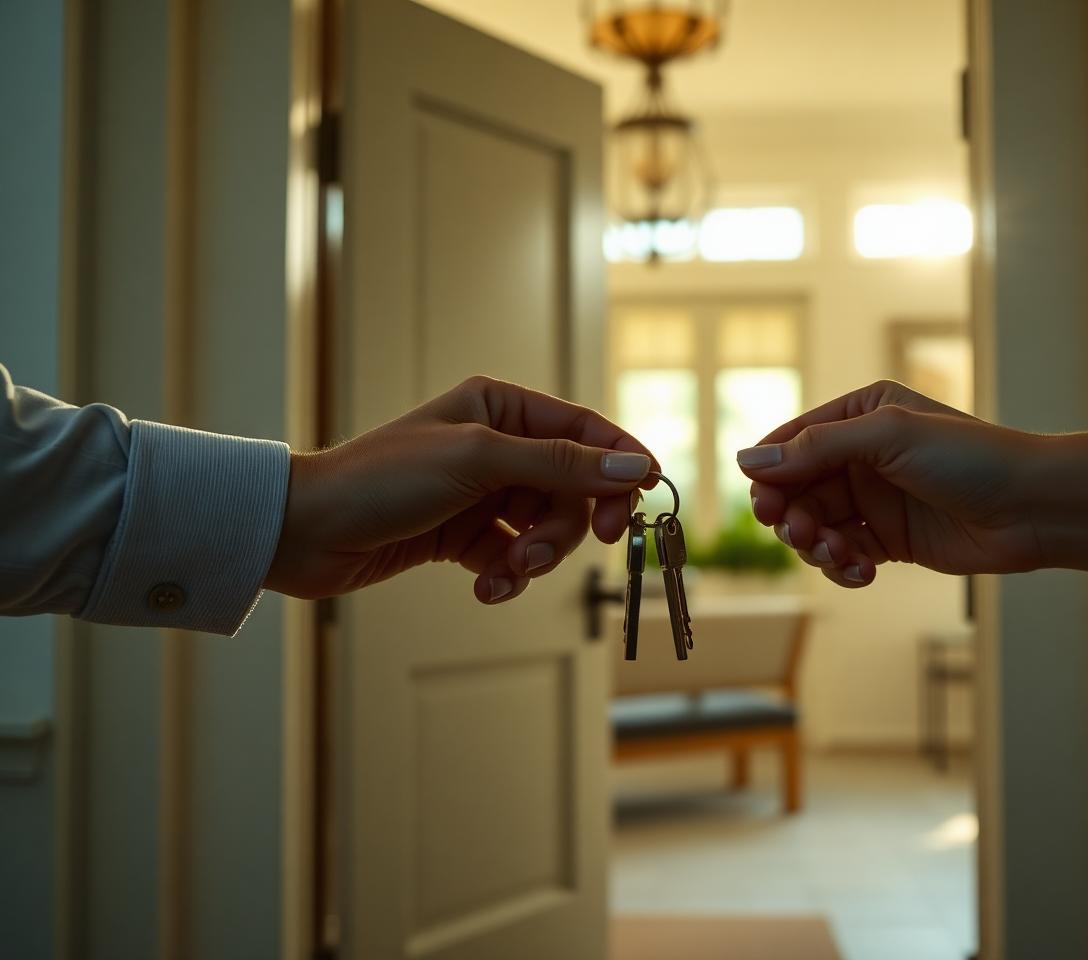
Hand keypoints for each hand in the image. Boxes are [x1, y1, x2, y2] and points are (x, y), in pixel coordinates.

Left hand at [266, 376, 656, 603]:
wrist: (306, 532)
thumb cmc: (383, 478)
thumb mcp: (480, 461)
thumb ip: (562, 466)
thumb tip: (635, 468)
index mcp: (501, 406)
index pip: (585, 429)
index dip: (621, 463)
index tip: (646, 499)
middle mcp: (496, 445)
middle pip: (572, 487)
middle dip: (566, 525)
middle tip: (554, 551)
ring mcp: (481, 493)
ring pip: (545, 528)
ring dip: (534, 557)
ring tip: (506, 571)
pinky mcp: (465, 536)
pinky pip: (513, 557)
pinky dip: (507, 576)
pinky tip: (486, 589)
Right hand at [736, 380, 1043, 587]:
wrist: (1034, 508)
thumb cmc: (971, 458)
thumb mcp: (887, 437)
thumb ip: (817, 448)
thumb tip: (749, 460)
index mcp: (862, 413)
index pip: (794, 440)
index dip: (770, 472)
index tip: (763, 503)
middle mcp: (863, 453)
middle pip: (797, 488)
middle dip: (792, 515)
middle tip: (800, 533)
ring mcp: (875, 498)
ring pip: (816, 526)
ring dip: (817, 545)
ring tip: (838, 555)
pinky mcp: (889, 540)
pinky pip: (843, 554)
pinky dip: (843, 566)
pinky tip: (862, 573)